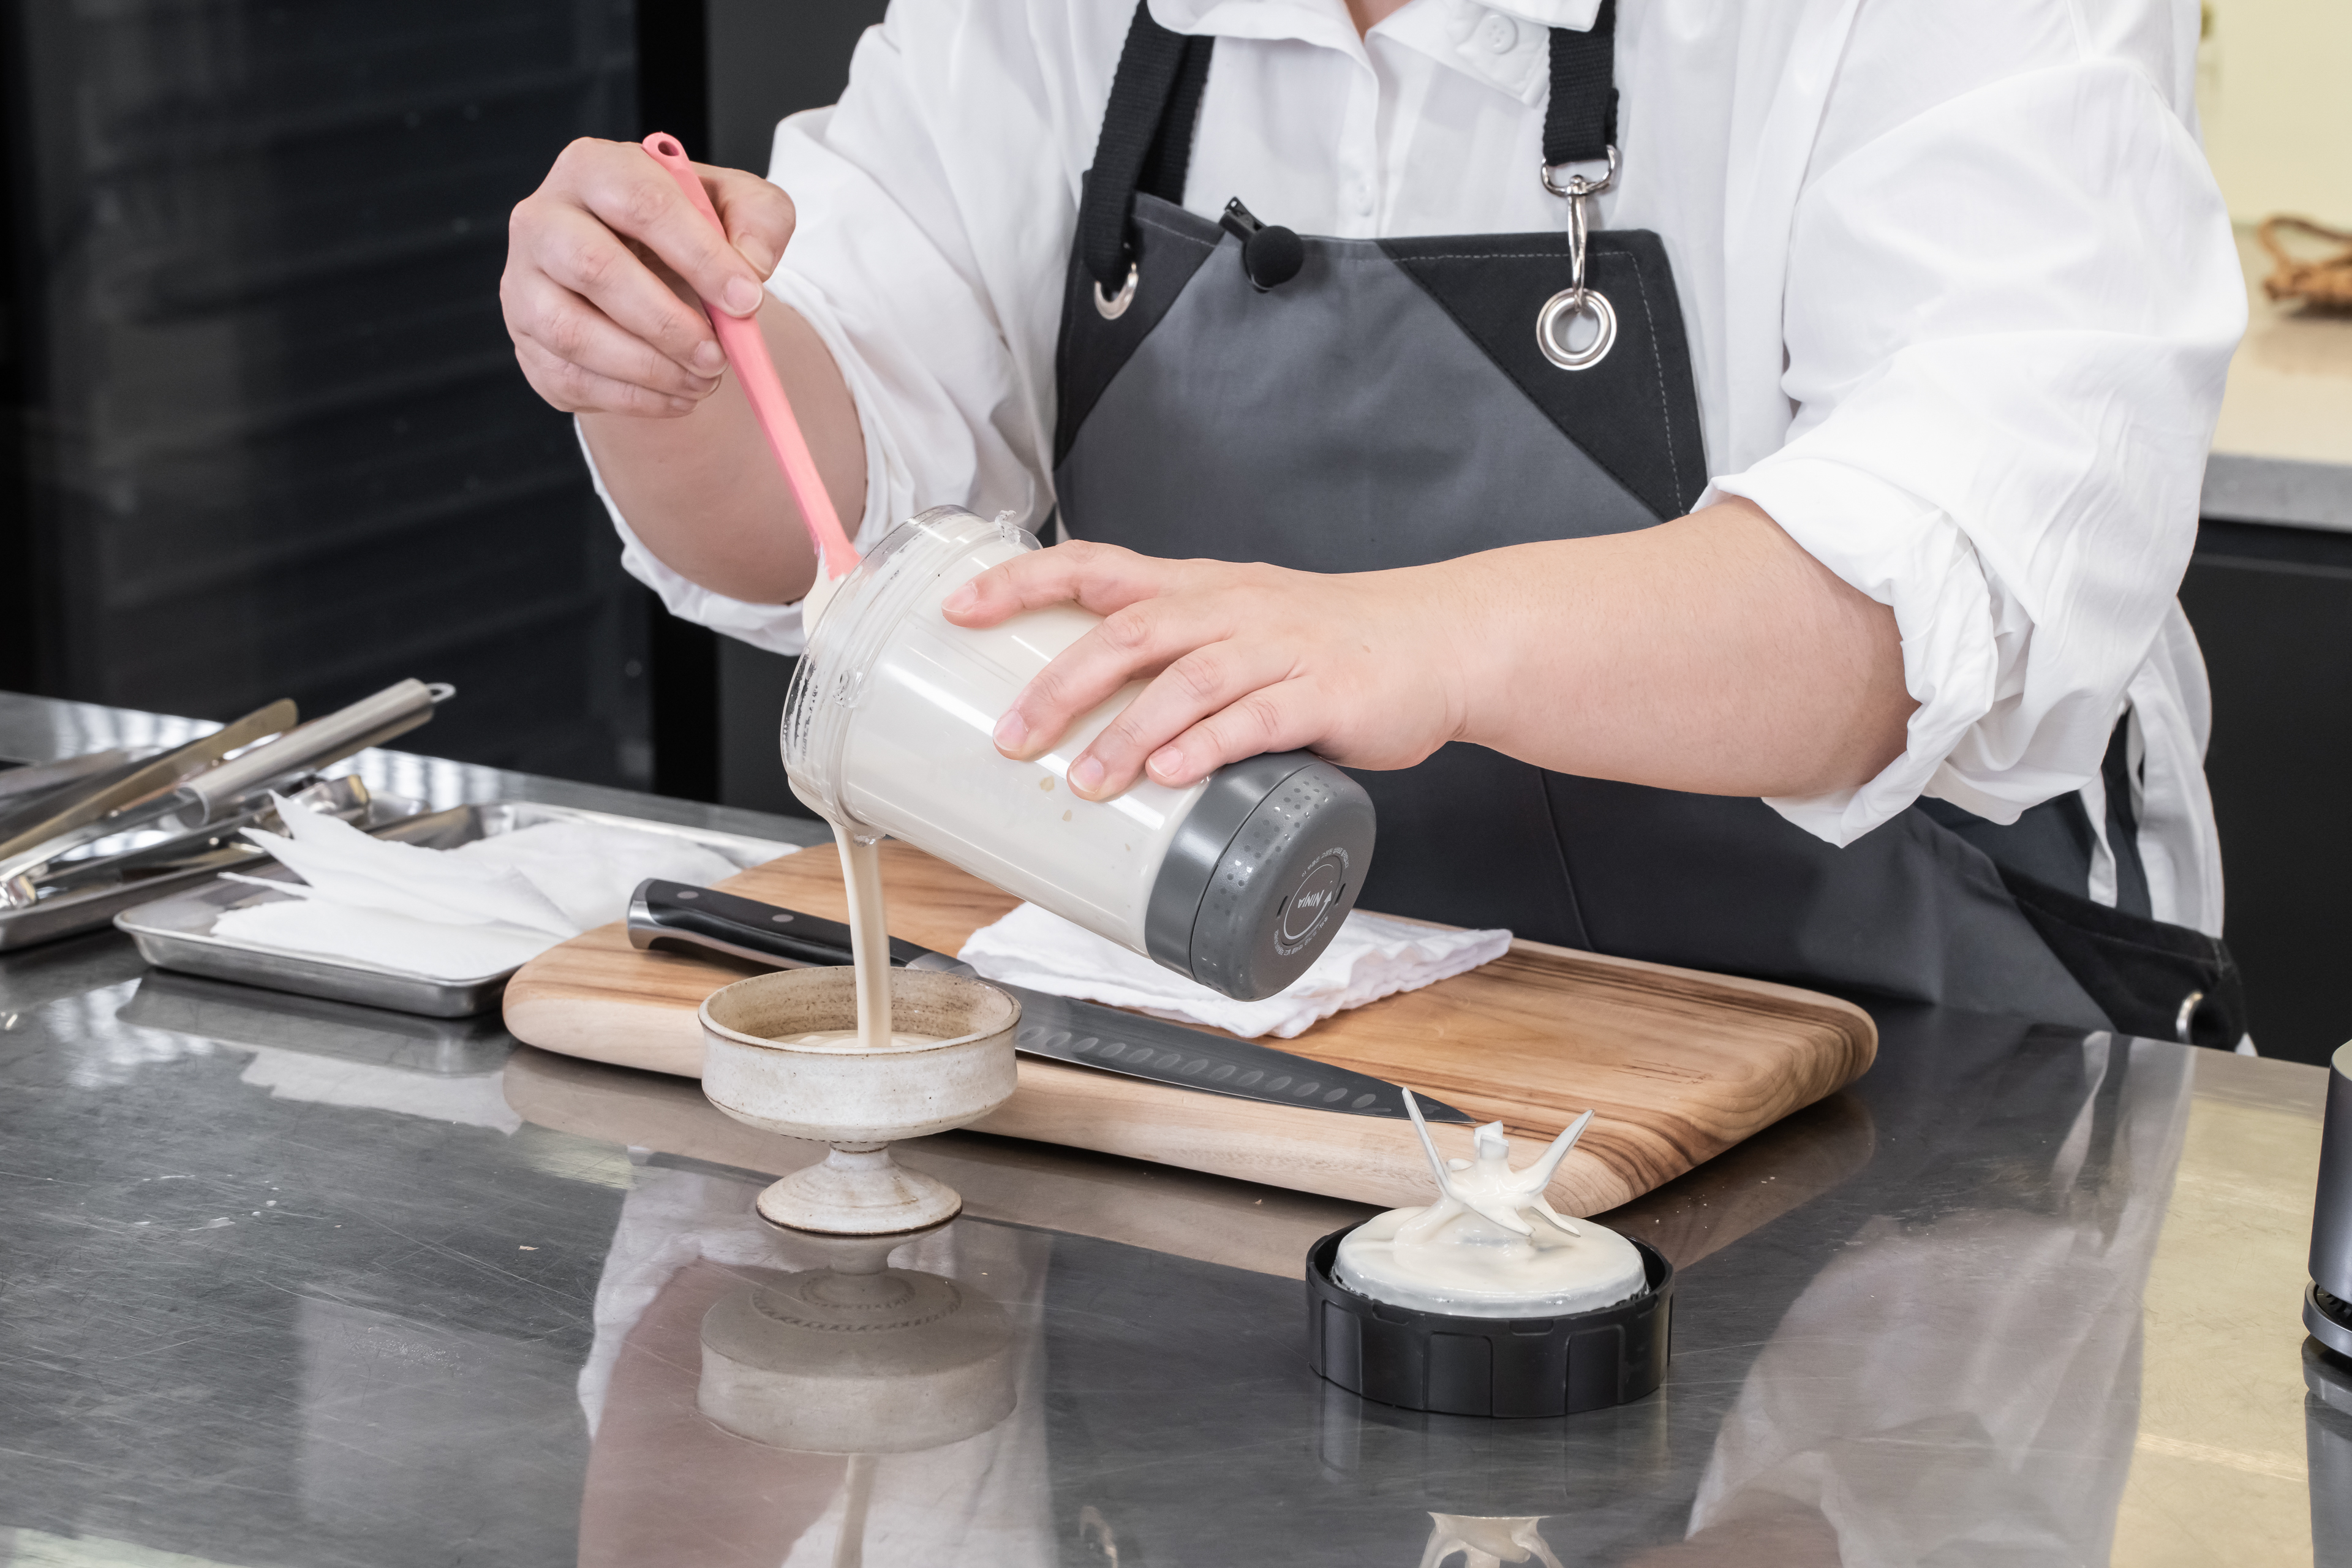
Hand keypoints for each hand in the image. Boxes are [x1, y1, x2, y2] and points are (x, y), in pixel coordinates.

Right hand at [502, 137, 794, 417]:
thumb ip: (759, 221)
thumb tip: (750, 270)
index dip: (699, 254)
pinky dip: (634, 400)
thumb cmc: (686, 232)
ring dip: (651, 369)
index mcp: (592, 168)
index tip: (747, 300)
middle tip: (720, 356)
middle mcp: (542, 220)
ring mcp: (523, 284)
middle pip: (593, 267)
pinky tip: (678, 397)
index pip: (641, 202)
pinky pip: (571, 380)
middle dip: (666, 322)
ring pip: (573, 333)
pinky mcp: (525, 342)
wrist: (647, 271)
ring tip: (704, 380)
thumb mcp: (737, 206)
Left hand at [939, 541, 1478, 800]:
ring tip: (1084, 781)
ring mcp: (1281, 648)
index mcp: (1201, 589)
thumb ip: (1170, 659)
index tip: (960, 609)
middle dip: (1062, 684)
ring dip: (1128, 733)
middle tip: (1011, 736)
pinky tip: (1173, 776)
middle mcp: (1232, 609)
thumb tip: (1081, 715)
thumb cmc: (1327, 643)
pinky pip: (1258, 718)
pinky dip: (1209, 747)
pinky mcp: (1326, 694)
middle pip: (1130, 632)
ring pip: (1188, 681)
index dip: (1023, 582)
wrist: (1441, 640)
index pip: (1096, 567)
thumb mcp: (1240, 627)